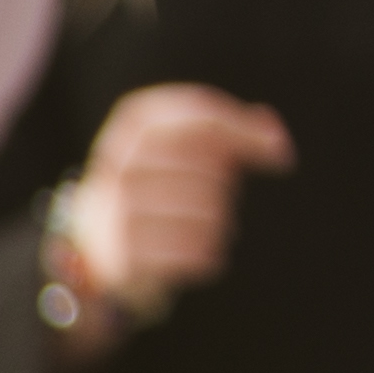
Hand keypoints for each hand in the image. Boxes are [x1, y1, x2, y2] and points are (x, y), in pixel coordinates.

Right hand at [61, 82, 294, 319]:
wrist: (93, 247)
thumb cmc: (154, 188)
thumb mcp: (178, 147)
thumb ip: (225, 133)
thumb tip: (277, 142)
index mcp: (130, 127)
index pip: (200, 116)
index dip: (245, 132)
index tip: (280, 152)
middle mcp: (117, 166)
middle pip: (210, 167)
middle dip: (227, 185)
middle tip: (214, 198)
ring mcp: (117, 213)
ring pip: (207, 212)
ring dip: (218, 222)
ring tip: (199, 227)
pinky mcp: (125, 257)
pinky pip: (196, 250)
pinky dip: (208, 254)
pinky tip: (198, 252)